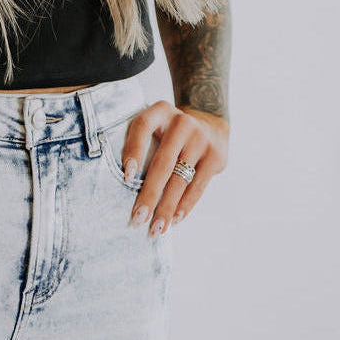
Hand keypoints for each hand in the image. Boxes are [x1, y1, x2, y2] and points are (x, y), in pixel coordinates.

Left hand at [122, 100, 228, 237]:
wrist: (209, 123)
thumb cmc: (168, 131)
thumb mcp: (155, 124)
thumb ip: (140, 142)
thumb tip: (123, 181)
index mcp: (160, 110)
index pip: (142, 127)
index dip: (133, 150)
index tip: (126, 177)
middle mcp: (182, 123)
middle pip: (162, 163)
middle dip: (149, 194)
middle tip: (137, 218)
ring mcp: (201, 140)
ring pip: (180, 180)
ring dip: (167, 208)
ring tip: (156, 228)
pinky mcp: (215, 157)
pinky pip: (197, 186)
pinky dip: (185, 205)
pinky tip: (175, 220)